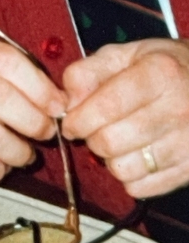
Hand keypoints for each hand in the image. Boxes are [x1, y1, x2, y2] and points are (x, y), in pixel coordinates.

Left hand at [62, 38, 188, 197]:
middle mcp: (177, 110)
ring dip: (109, 158)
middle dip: (90, 137)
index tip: (69, 121)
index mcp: (159, 73)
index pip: (106, 106)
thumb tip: (66, 100)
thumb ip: (89, 70)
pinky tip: (134, 154)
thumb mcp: (127, 54)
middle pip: (111, 142)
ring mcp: (188, 144)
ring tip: (116, 139)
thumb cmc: (164, 68)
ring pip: (124, 169)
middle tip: (92, 128)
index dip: (78, 118)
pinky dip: (129, 176)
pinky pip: (142, 188)